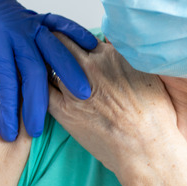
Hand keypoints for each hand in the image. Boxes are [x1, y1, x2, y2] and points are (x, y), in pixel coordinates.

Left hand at [0, 0, 97, 140]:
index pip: (6, 81)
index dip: (9, 110)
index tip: (10, 133)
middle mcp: (15, 29)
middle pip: (34, 71)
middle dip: (37, 103)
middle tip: (38, 130)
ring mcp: (27, 20)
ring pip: (53, 51)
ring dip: (68, 72)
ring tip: (83, 95)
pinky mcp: (32, 14)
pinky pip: (58, 26)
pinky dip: (75, 35)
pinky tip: (91, 48)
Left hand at [41, 31, 180, 179]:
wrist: (148, 149)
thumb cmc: (154, 117)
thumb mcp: (149, 74)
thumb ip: (127, 57)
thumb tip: (116, 46)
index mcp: (112, 54)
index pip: (81, 35)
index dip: (72, 38)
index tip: (66, 40)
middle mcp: (91, 66)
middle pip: (60, 42)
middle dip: (50, 40)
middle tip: (42, 42)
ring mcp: (75, 87)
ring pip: (48, 63)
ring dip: (41, 60)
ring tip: (35, 61)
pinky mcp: (64, 110)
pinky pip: (40, 89)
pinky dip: (33, 84)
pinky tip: (32, 83)